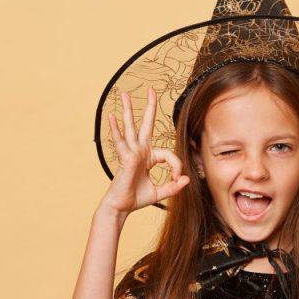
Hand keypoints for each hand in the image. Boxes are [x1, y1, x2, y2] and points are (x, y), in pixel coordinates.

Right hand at [99, 86, 189, 213]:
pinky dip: (116, 129)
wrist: (121, 208)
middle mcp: (139, 151)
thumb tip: (186, 179)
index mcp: (148, 157)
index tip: (177, 179)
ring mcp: (131, 153)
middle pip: (145, 125)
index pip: (168, 154)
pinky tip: (111, 117)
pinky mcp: (126, 158)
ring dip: (127, 110)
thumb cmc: (136, 199)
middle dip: (149, 107)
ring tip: (123, 94)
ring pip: (130, 127)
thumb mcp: (160, 192)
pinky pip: (121, 142)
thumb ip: (173, 186)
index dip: (176, 166)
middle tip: (151, 90)